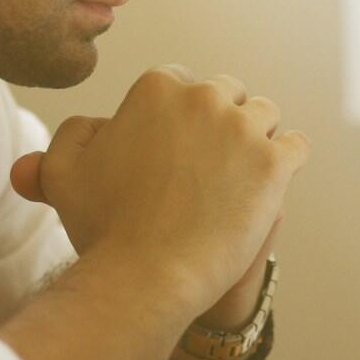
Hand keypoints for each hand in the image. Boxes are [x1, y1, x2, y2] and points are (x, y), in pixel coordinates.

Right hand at [9, 67, 308, 315]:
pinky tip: (271, 183)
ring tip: (241, 174)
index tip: (175, 149)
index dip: (177, 117)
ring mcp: (243, 128)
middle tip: (210, 163)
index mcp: (156, 88)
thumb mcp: (64, 172)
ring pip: (265, 115)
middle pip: (226, 93)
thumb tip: (94, 127)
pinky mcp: (274, 162)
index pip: (179, 84)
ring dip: (257, 137)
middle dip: (220, 121)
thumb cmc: (102, 227)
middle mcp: (203, 97)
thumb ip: (71, 137)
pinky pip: (296, 146)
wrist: (146, 276)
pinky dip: (287, 161)